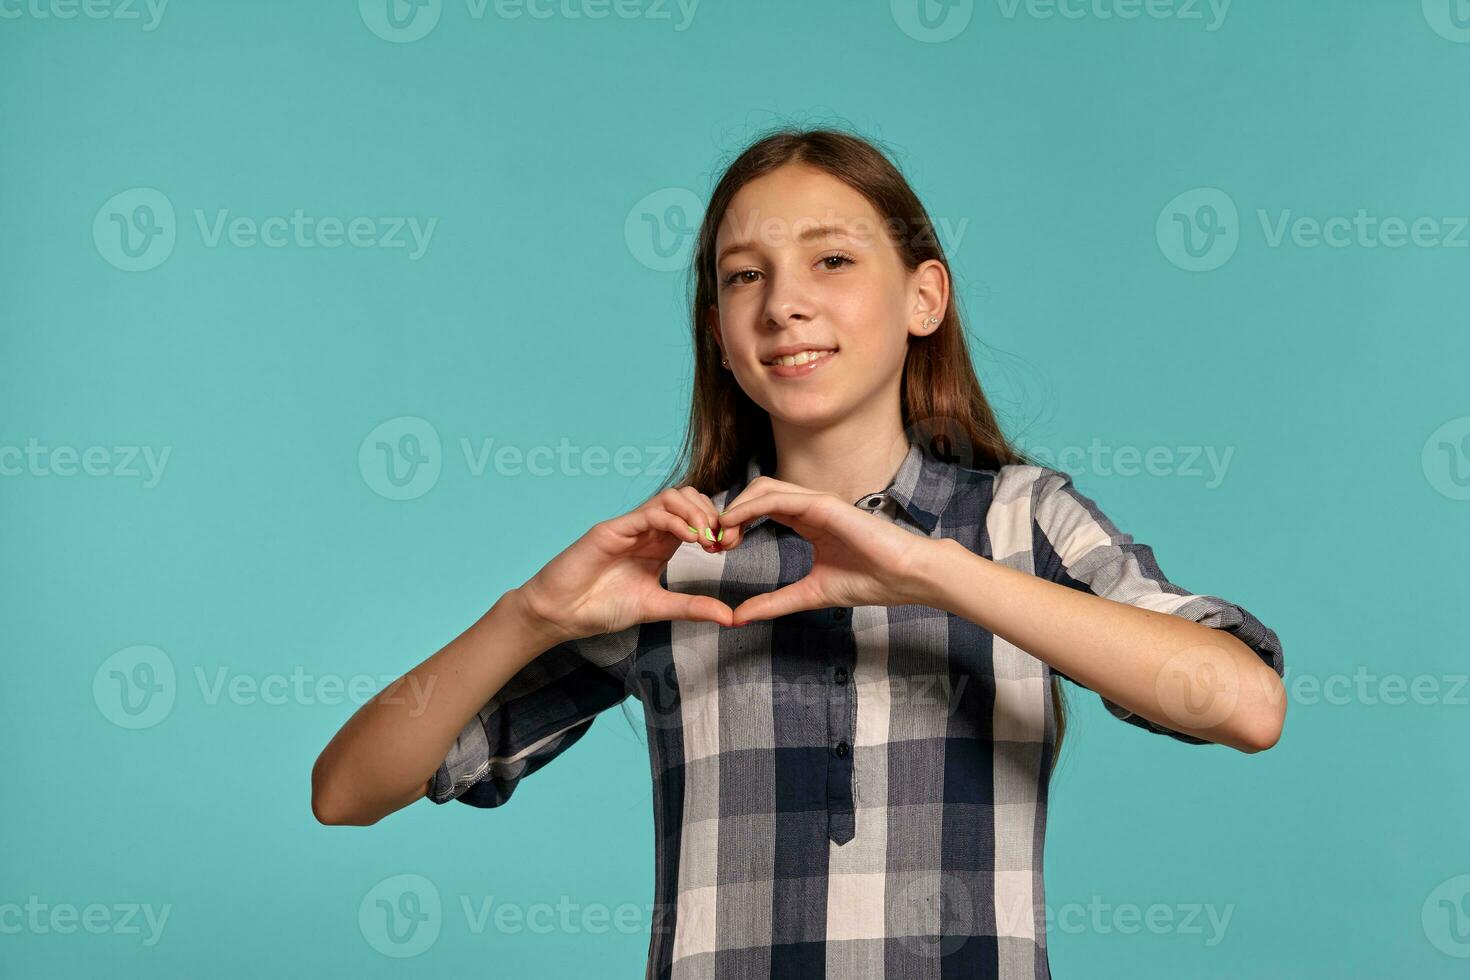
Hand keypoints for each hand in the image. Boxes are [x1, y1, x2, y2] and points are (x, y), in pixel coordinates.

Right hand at [517, 488, 734, 643]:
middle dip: (710, 513)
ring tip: (707, 538)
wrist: (561, 614)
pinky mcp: (613, 529)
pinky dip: (675, 521)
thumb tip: (731, 618)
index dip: (716, 525)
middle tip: (720, 541)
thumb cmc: (601, 607)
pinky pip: (649, 513)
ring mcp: (630, 526)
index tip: (727, 547)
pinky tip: (689, 539)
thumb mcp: (657, 607)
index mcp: (659, 544)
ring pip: (671, 497)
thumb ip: (692, 607)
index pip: (695, 516)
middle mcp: (646, 529)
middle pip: (687, 498)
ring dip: (696, 512)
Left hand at [715, 476, 942, 625]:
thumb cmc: (869, 582)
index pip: (761, 508)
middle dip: (730, 513)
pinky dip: (750, 506)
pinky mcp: (824, 504)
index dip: (735, 523)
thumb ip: (773, 602)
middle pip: (756, 492)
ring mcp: (817, 501)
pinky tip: (733, 523)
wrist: (905, 578)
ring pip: (763, 488)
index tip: (718, 548)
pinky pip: (778, 497)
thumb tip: (738, 617)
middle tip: (713, 543)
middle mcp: (810, 505)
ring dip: (735, 508)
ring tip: (720, 535)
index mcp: (808, 521)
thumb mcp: (808, 595)